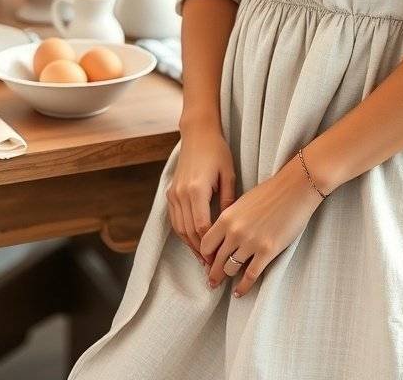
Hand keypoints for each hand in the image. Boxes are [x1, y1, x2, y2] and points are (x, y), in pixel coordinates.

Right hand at [166, 124, 237, 265]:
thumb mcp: (229, 175)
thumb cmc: (217, 152)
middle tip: (212, 268)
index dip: (210, 246)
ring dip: (190, 246)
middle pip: (188, 232)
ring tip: (203, 260)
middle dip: (200, 251)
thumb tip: (231, 226)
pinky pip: (175, 219)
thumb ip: (229, 201)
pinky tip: (193, 243)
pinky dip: (183, 234)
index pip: (201, 227)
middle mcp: (181, 194)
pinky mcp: (170, 192)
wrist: (198, 134)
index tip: (219, 259)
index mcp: (196, 189)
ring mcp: (173, 193)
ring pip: (179, 228)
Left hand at [201, 151, 325, 297]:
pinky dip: (243, 287)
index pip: (206, 244)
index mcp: (227, 217)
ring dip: (228, 278)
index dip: (204, 256)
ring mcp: (251, 242)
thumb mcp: (242, 202)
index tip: (207, 262)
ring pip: (231, 269)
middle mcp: (235, 232)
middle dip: (213, 273)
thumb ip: (230, 220)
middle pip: (216, 260)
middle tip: (212, 282)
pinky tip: (239, 292)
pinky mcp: (267, 251)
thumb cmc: (270, 192)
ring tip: (227, 285)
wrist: (295, 188)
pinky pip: (250, 275)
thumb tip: (222, 238)